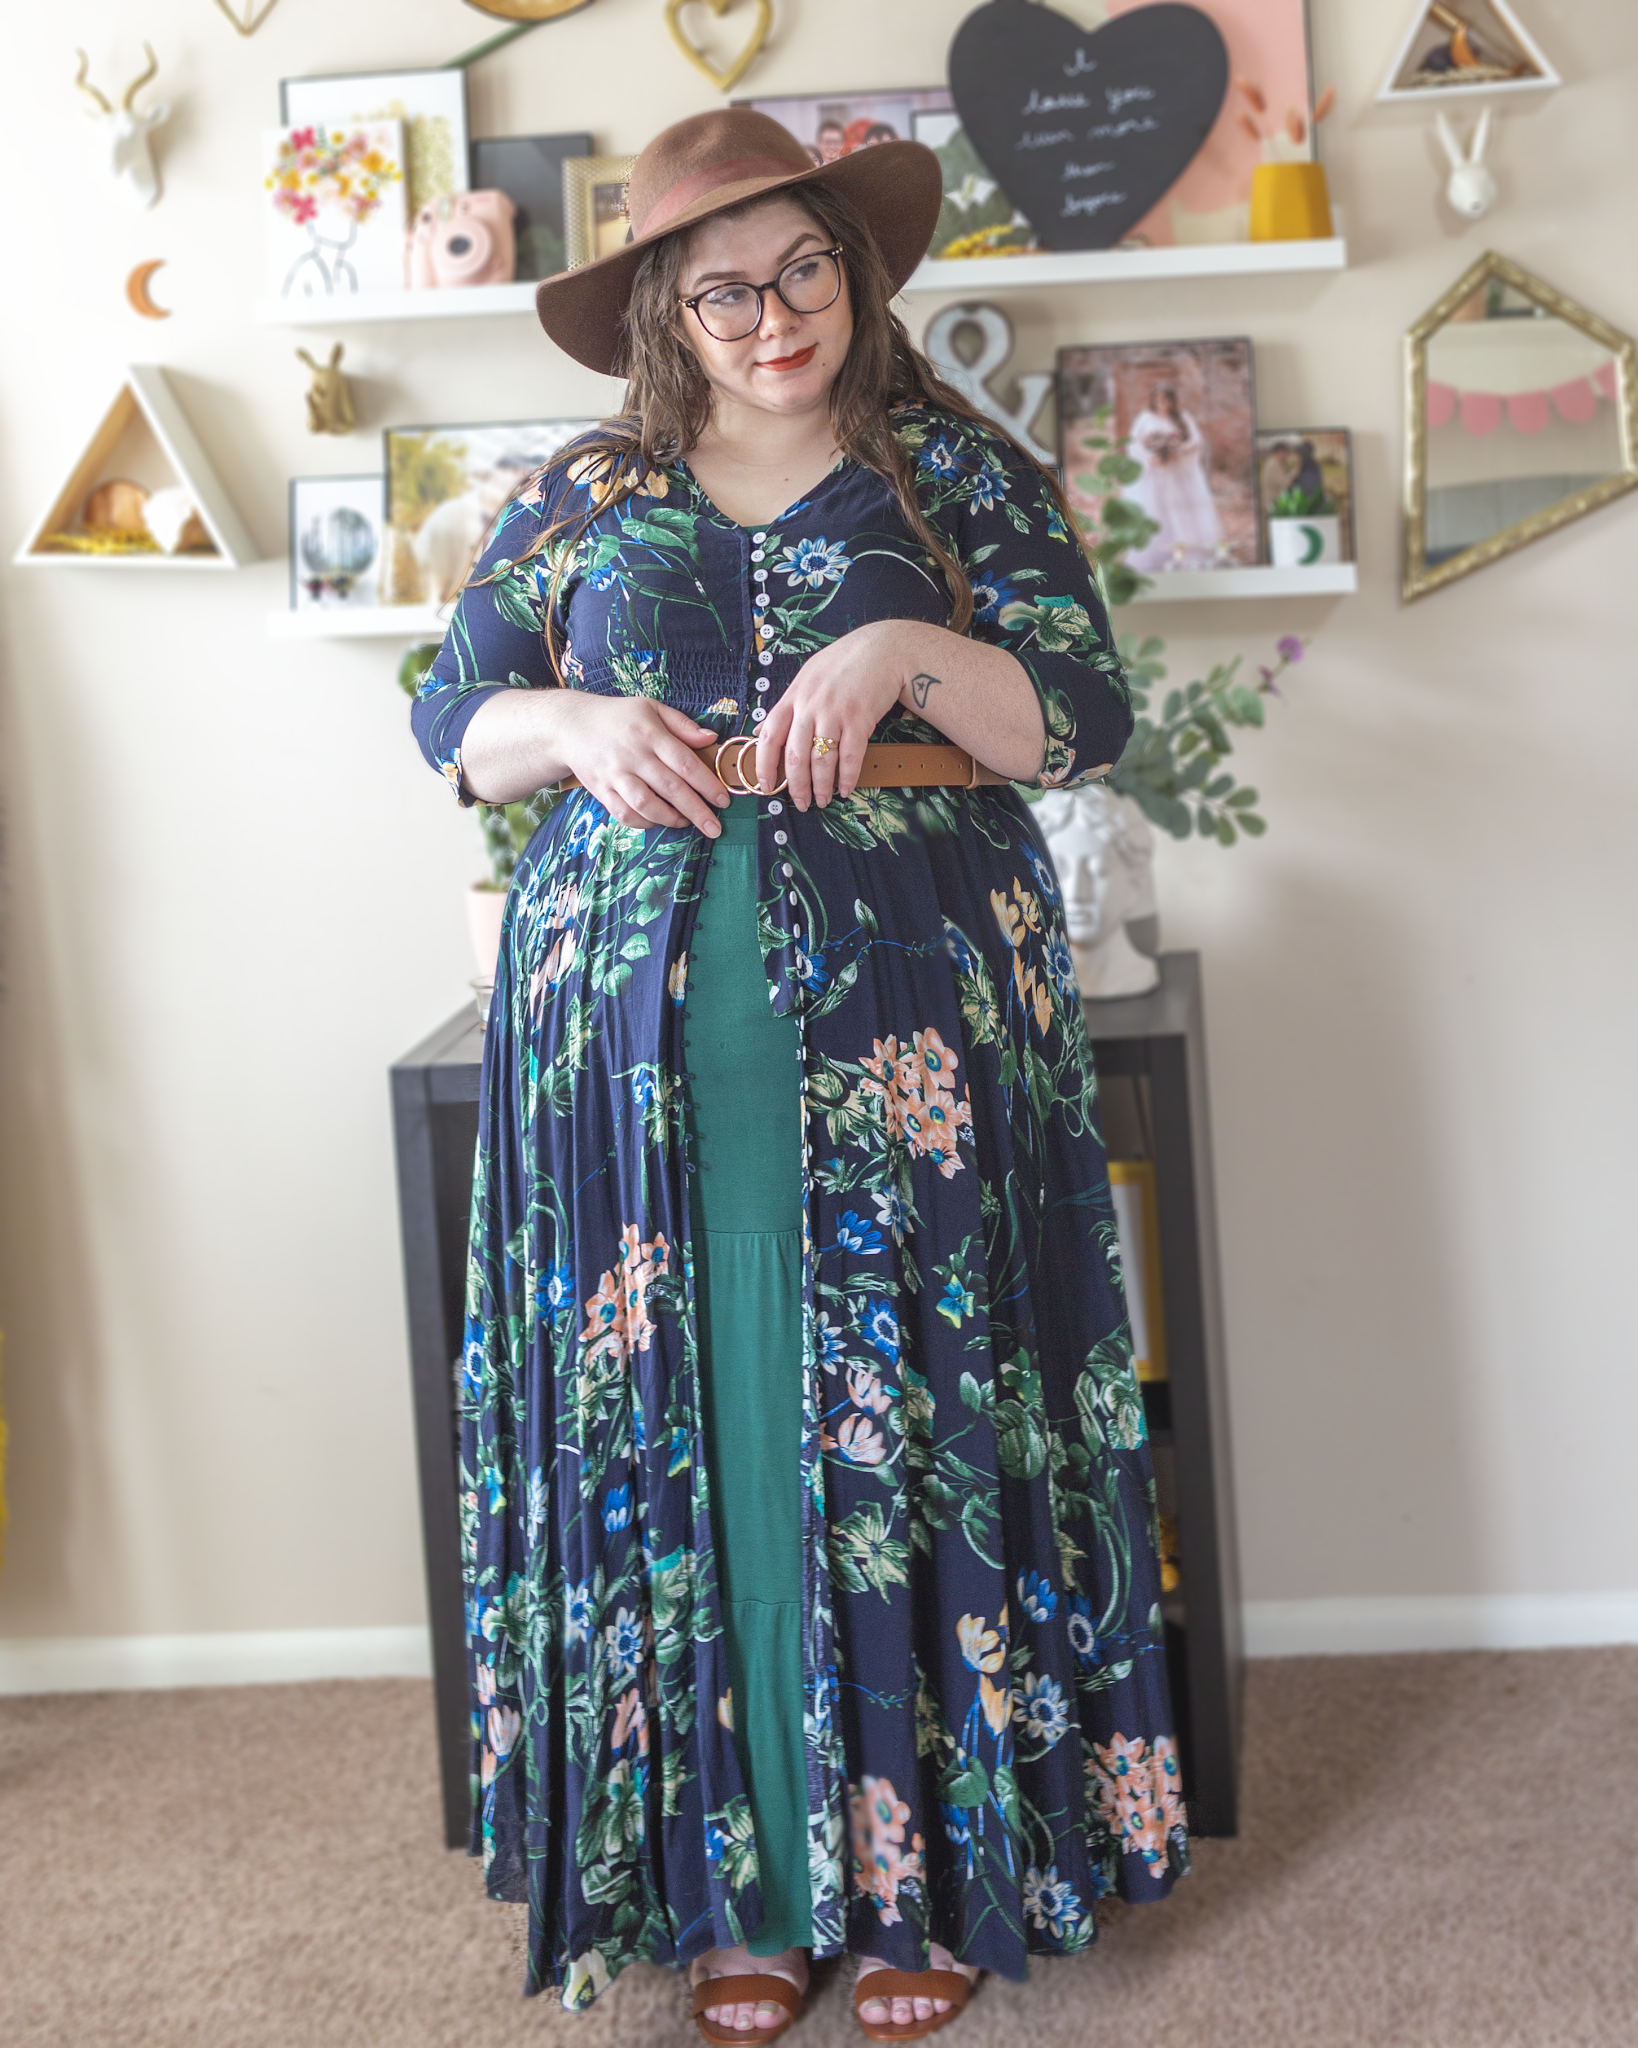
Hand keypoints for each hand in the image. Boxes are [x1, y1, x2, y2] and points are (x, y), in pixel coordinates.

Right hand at [556, 694, 729, 835]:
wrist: (571, 725)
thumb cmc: (618, 716)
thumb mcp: (651, 708)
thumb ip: (682, 724)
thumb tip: (712, 739)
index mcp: (650, 733)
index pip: (685, 763)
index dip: (707, 784)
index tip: (723, 800)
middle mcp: (633, 756)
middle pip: (671, 788)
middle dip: (697, 811)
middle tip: (714, 827)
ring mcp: (615, 776)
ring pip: (647, 805)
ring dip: (671, 818)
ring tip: (686, 822)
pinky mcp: (601, 791)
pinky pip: (625, 814)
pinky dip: (644, 823)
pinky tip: (659, 821)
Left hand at [754, 619, 915, 810]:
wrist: (881, 649)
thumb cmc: (842, 664)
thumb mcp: (806, 678)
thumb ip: (785, 707)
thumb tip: (760, 734)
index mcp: (793, 696)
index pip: (770, 736)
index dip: (764, 765)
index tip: (766, 786)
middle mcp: (810, 705)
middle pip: (796, 756)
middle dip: (796, 786)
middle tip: (801, 803)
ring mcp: (835, 712)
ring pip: (822, 761)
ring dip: (822, 786)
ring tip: (823, 800)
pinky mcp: (860, 718)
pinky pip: (851, 756)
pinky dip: (847, 777)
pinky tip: (845, 789)